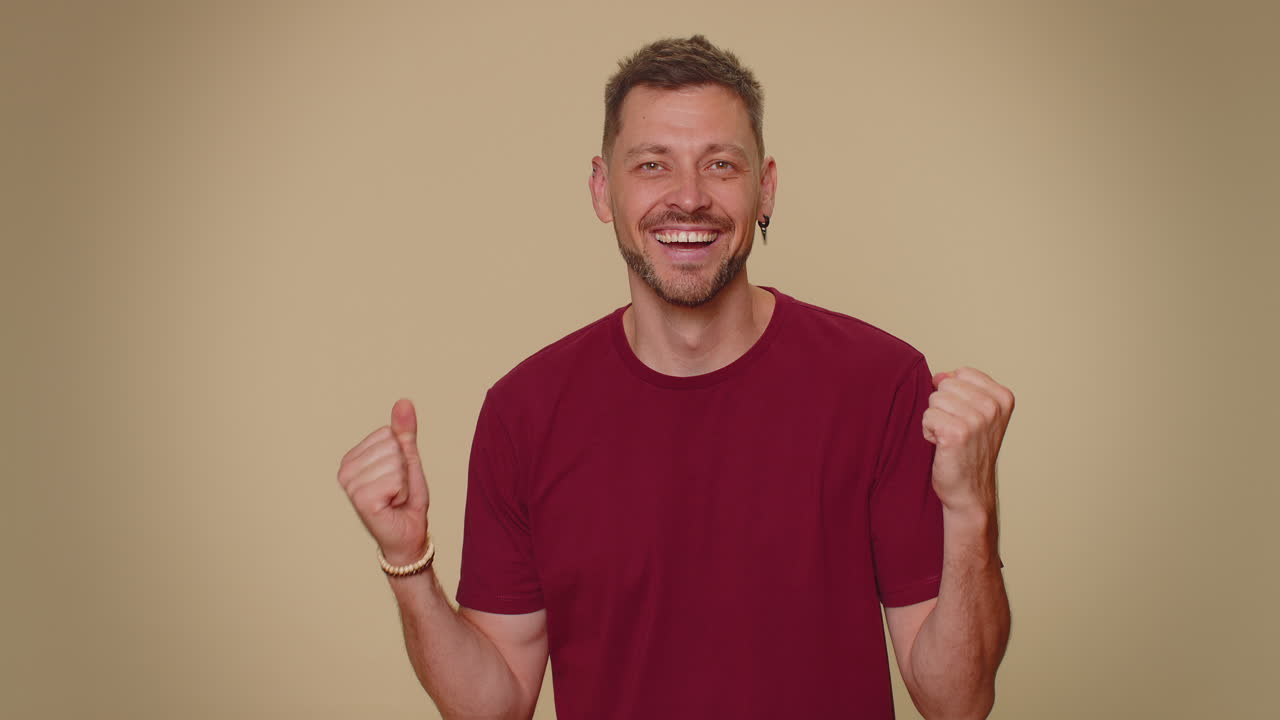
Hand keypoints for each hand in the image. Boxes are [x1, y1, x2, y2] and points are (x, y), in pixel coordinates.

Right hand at [337, 398, 430, 564]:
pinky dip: (403, 493)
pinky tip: (393, 505)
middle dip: (404, 470)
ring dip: (404, 483)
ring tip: (395, 498)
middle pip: (392, 446)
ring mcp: (351, 486)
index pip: (388, 434)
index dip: (402, 456)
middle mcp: (345, 471)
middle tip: (397, 490)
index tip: (396, 477)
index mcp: (352, 458)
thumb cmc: (406, 500)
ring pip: (395, 463)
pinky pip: (396, 480)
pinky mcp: (362, 500)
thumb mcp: (407, 460)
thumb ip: (404, 432)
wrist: (408, 534)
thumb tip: (404, 401)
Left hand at [922, 367, 1014, 515]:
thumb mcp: (977, 413)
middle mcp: (993, 407)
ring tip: (951, 439)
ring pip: (934, 400)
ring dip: (936, 420)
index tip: (966, 418)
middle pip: (946, 385)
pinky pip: (927, 416)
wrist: (970, 491)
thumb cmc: (970, 451)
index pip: (961, 372)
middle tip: (957, 431)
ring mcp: (976, 419)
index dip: (955, 395)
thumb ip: (962, 388)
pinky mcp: (956, 433)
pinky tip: (943, 446)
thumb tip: (940, 375)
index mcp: (1003, 397)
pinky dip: (928, 432)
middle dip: (944, 407)